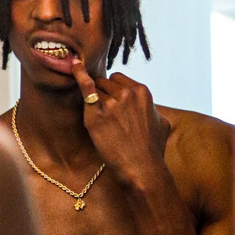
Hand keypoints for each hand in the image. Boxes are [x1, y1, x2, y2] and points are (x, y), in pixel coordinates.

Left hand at [71, 59, 170, 187]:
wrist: (142, 169)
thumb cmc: (152, 149)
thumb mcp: (161, 122)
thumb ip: (151, 108)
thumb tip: (148, 106)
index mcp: (142, 91)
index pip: (118, 78)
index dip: (113, 90)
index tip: (113, 102)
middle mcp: (126, 93)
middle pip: (104, 82)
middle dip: (103, 94)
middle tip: (108, 116)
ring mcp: (110, 104)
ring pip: (94, 90)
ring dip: (95, 102)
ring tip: (104, 122)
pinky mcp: (95, 117)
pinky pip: (85, 91)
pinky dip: (79, 77)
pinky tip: (73, 66)